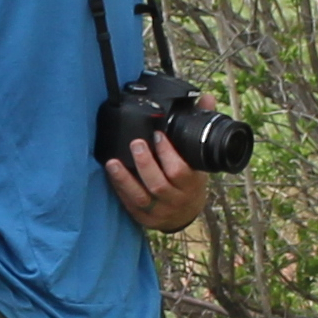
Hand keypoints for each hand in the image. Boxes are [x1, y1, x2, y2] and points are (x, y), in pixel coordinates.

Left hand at [105, 119, 210, 234]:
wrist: (186, 213)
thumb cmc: (191, 180)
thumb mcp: (199, 158)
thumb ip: (201, 128)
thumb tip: (207, 98)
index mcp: (192, 184)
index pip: (180, 171)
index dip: (168, 153)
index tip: (158, 135)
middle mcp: (176, 199)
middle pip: (159, 184)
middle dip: (145, 163)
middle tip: (136, 143)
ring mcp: (159, 211)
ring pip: (141, 197)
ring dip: (125, 179)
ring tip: (113, 162)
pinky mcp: (144, 219)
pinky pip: (129, 205)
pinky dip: (119, 189)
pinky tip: (111, 176)